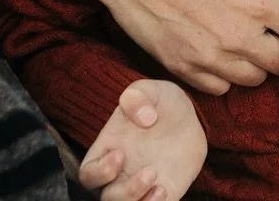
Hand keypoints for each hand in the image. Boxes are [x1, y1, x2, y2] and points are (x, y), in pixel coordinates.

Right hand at [31, 0, 278, 94]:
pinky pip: (221, 86)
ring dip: (258, 60)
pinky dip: (225, 70)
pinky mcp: (184, 70)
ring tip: (243, 32)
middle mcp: (239, 38)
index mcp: (257, 1)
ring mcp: (210, 58)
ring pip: (255, 78)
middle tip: (277, 28)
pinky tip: (214, 43)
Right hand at [77, 79, 205, 200]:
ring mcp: (141, 185)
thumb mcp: (152, 90)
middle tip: (149, 170)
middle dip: (125, 193)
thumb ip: (139, 95)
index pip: (88, 173)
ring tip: (158, 182)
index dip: (98, 172)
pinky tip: (165, 189)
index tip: (120, 154)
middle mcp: (121, 172)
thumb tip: (143, 118)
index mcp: (109, 147)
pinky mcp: (163, 196)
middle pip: (106, 199)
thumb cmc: (163, 102)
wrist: (190, 120)